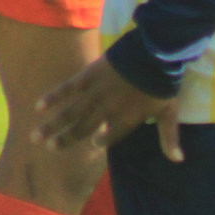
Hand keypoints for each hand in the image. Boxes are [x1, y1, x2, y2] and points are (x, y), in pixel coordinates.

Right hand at [35, 56, 180, 159]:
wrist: (155, 53)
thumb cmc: (164, 84)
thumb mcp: (170, 112)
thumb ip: (169, 138)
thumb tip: (178, 161)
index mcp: (127, 120)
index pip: (110, 136)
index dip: (101, 141)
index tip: (92, 144)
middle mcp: (107, 110)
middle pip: (83, 128)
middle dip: (66, 138)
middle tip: (50, 147)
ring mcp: (96, 93)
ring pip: (70, 113)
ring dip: (52, 125)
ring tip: (36, 137)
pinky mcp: (88, 76)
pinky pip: (67, 89)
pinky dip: (53, 97)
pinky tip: (38, 106)